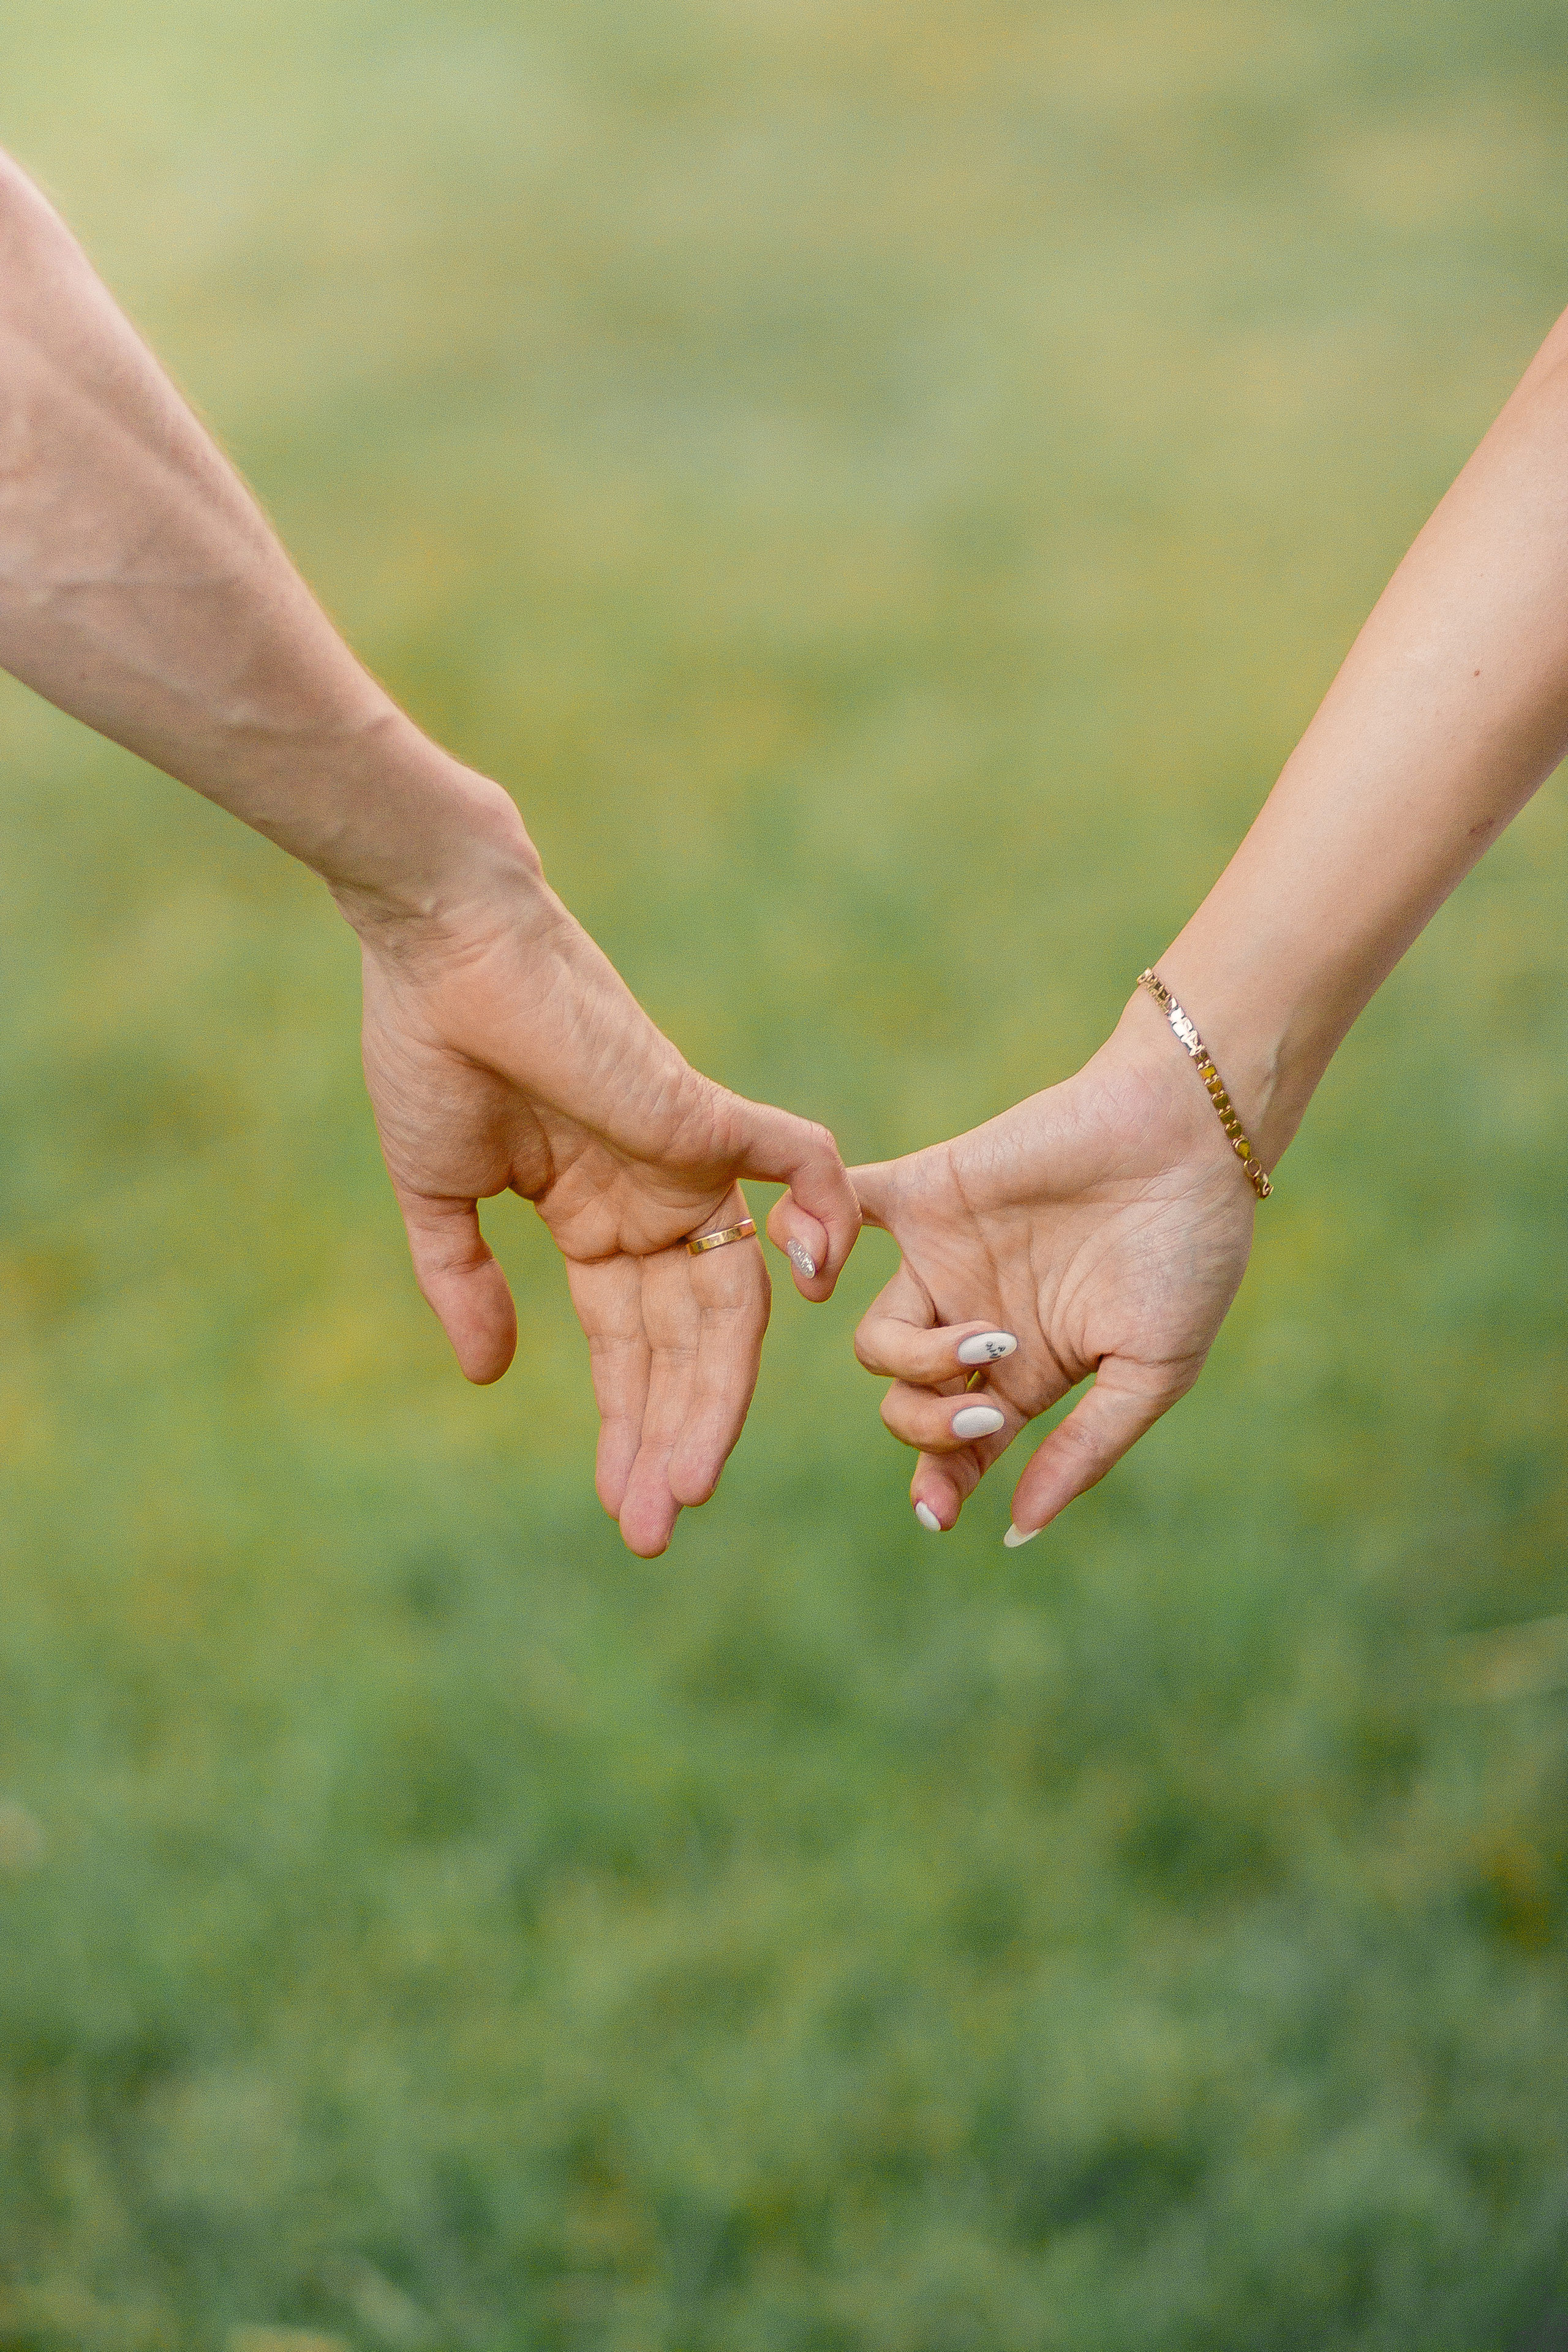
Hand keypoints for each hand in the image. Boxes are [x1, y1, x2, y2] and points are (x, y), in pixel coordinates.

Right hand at [351, 819, 857, 1556]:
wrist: (439, 944)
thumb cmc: (428, 1052)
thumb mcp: (439, 1195)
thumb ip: (466, 1282)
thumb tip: (488, 1374)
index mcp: (597, 1220)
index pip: (633, 1346)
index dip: (631, 1426)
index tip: (622, 1509)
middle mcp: (656, 1203)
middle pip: (692, 1343)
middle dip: (673, 1435)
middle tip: (657, 1526)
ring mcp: (688, 1162)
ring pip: (742, 1296)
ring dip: (719, 1390)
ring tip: (691, 1482)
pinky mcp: (706, 1113)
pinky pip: (803, 1163)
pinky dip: (828, 1215)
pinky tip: (820, 1294)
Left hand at [844, 996, 1257, 1539]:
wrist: (1190, 1137)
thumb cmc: (1190, 1255)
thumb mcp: (1154, 1371)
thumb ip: (1085, 1449)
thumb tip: (1020, 1529)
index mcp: (1029, 1374)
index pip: (959, 1448)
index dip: (940, 1484)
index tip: (936, 1511)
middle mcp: (975, 1323)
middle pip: (905, 1405)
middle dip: (933, 1426)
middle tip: (991, 1405)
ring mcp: (946, 1260)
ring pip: (872, 1339)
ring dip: (912, 1359)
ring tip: (984, 1340)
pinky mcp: (927, 1193)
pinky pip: (844, 1212)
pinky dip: (812, 1236)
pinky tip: (818, 1274)